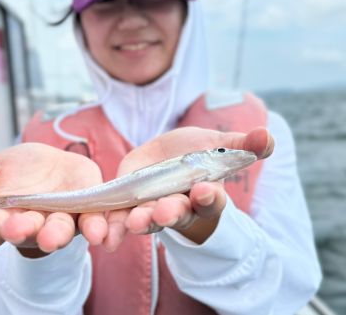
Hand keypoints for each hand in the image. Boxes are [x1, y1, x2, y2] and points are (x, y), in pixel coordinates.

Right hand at [0, 142, 108, 256]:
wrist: (55, 167)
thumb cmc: (20, 172)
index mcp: (4, 218)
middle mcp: (33, 225)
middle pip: (24, 233)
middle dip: (19, 231)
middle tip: (12, 229)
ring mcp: (61, 221)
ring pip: (58, 232)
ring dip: (55, 235)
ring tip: (51, 238)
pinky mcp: (87, 213)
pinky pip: (92, 223)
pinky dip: (95, 228)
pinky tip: (97, 234)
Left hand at [102, 126, 273, 249]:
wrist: (169, 159)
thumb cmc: (199, 155)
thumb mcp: (220, 146)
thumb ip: (243, 145)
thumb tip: (267, 135)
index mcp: (204, 193)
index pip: (210, 199)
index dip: (208, 196)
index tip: (205, 191)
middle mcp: (180, 206)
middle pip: (177, 213)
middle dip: (171, 212)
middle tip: (164, 212)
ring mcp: (153, 207)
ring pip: (148, 219)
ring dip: (141, 222)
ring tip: (133, 223)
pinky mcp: (130, 204)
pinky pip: (121, 219)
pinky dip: (114, 227)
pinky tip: (106, 237)